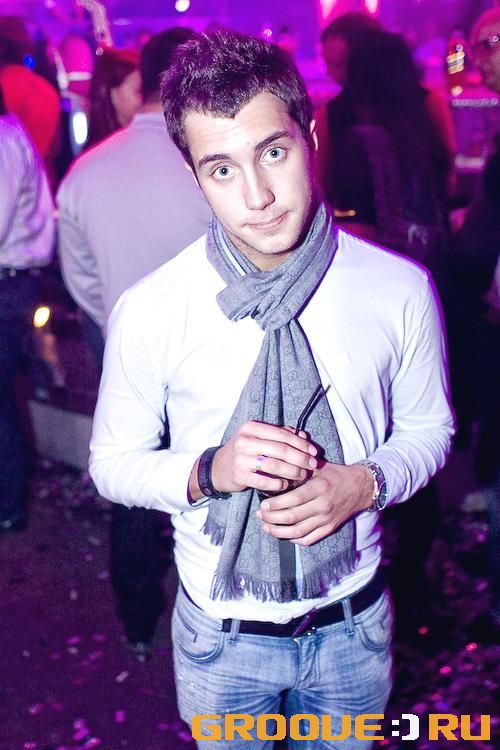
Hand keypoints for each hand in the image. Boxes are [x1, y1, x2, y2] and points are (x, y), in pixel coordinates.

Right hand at [211, 420, 317, 495]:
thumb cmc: (244, 451)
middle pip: (281, 449)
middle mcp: (245, 441)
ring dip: (292, 472)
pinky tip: (285, 485)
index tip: (314, 451)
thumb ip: (280, 435)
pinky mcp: (239, 475)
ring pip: (274, 465)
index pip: (283, 434)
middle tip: (312, 465)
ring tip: (302, 476)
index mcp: (252, 428)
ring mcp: (241, 458)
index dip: (301, 443)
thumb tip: (303, 436)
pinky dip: (278, 484)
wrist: (217, 468)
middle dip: (300, 458)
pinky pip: (264, 481)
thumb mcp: (258, 438)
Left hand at [255, 462, 373, 545]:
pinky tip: (283, 533)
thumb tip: (277, 463)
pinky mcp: (329, 529)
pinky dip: (293, 539)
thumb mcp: (319, 466)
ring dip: (278, 531)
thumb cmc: (337, 475)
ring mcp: (326, 520)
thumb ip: (300, 466)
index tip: (263, 504)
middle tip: (260, 514)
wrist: (362, 488)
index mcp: (320, 488)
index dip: (276, 504)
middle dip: (272, 518)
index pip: (294, 499)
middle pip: (292, 517)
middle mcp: (323, 506)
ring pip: (298, 532)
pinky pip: (308, 539)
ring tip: (266, 525)